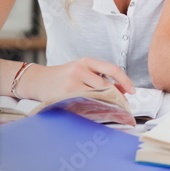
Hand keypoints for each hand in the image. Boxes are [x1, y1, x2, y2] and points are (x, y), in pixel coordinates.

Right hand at [16, 57, 134, 100]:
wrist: (37, 80)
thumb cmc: (64, 76)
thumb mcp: (82, 70)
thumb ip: (101, 77)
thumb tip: (123, 90)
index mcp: (86, 61)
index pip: (112, 69)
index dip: (125, 81)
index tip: (132, 91)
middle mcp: (79, 70)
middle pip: (106, 85)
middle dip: (116, 96)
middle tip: (123, 104)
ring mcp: (71, 83)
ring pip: (96, 96)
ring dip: (106, 103)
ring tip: (110, 107)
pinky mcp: (64, 95)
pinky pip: (84, 104)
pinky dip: (92, 107)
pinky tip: (94, 109)